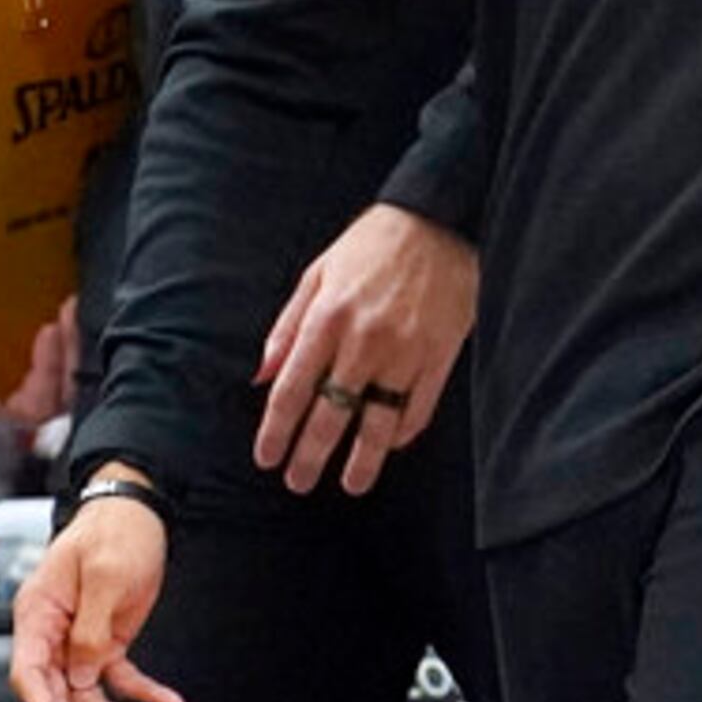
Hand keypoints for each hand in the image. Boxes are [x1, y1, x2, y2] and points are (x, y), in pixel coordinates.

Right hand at [8, 491, 183, 701]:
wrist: (138, 510)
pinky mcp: (108, 642)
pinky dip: (145, 695)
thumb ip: (92, 630)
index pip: (30, 676)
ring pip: (92, 697)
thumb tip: (83, 678)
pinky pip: (122, 679)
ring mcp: (80, 642)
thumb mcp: (107, 575)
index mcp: (38, 615)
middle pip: (61, 697)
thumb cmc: (114, 531)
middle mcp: (53, 635)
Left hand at [255, 204, 477, 495]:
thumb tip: (260, 375)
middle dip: (310, 456)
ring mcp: (406, 350)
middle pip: (331, 415)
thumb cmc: (372, 245)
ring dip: (362, 460)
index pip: (292, 390)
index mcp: (327, 318)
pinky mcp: (440, 353)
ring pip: (378, 422)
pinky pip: (420, 406)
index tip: (267, 458)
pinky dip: (404, 432)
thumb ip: (287, 326)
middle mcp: (364, 340)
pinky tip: (391, 445)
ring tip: (351, 484)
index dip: (276, 431)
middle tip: (298, 482)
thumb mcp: (318, 273)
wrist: (439, 217)